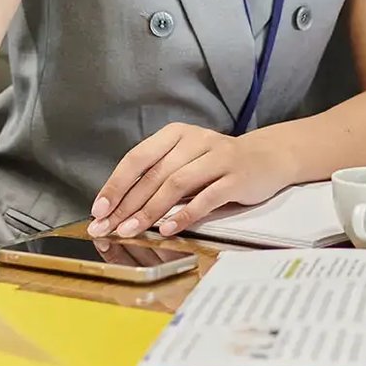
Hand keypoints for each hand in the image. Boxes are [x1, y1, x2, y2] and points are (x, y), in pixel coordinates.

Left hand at [88, 123, 292, 238]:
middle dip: (127, 204)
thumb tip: (119, 208)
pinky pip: (206, 197)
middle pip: (154, 174)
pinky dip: (185, 215)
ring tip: (132, 231)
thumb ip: (158, 177)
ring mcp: (218, 157)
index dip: (116, 184)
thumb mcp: (185, 160)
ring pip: (176, 184)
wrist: (267, 158)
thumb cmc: (217, 164)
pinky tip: (168, 229)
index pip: (138, 158)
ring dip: (151, 211)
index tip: (99, 209)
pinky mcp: (237, 177)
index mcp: (176, 134)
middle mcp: (196, 140)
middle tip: (108, 228)